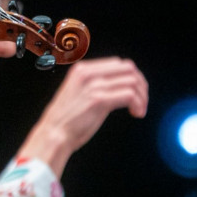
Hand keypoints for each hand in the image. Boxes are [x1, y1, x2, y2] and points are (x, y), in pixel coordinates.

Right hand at [18, 57, 148, 176]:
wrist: (54, 134)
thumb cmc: (67, 119)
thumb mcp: (78, 92)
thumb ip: (95, 84)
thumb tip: (120, 84)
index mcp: (82, 69)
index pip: (118, 63)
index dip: (132, 77)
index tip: (136, 92)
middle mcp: (88, 73)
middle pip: (128, 68)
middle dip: (141, 84)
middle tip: (142, 101)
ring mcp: (93, 85)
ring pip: (132, 81)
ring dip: (142, 97)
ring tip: (139, 110)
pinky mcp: (98, 99)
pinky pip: (130, 95)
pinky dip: (139, 104)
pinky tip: (136, 114)